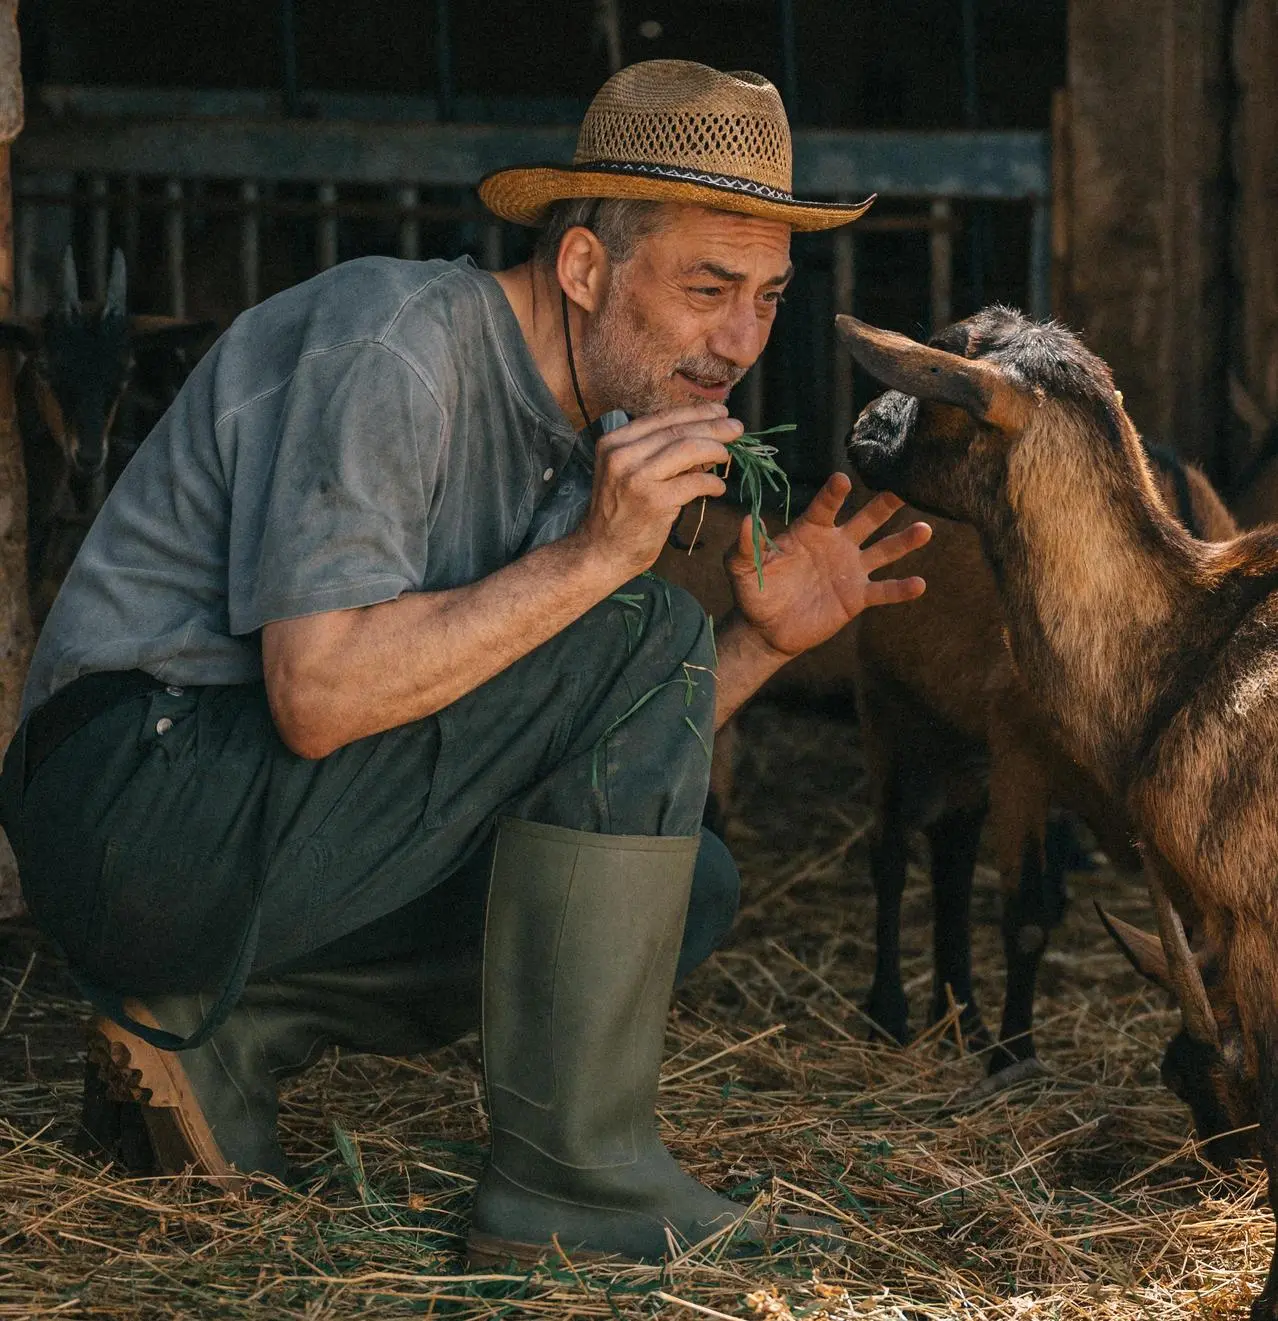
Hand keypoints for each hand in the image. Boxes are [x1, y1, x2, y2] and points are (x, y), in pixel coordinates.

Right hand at [571, 403, 739, 580]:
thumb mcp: (628, 473)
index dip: (695, 412)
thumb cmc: (620, 514)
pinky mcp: (654, 501)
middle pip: (677, 431)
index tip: (720, 411)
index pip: (661, 418)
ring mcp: (637, 478)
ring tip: (729, 455)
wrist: (601, 552)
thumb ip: (658, 454)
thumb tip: (704, 437)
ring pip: (687, 450)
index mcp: (614, 442)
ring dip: (715, 449)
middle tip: (737, 427)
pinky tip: (718, 488)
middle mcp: (622, 455)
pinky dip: (712, 483)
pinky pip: (694, 483)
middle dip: (713, 426)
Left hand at [725, 472, 930, 657]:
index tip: (842, 480)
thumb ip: (744, 545)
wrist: (767, 629)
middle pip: (866, 520)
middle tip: (902, 488)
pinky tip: (920, 584)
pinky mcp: (857, 597)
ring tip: (926, 529)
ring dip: (904, 541)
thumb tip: (747, 519)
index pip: (825, 507)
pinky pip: (883, 590)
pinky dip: (901, 589)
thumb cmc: (754, 591)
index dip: (833, 494)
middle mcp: (837, 544)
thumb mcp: (741, 567)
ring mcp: (850, 570)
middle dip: (884, 505)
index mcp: (810, 531)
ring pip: (883, 550)